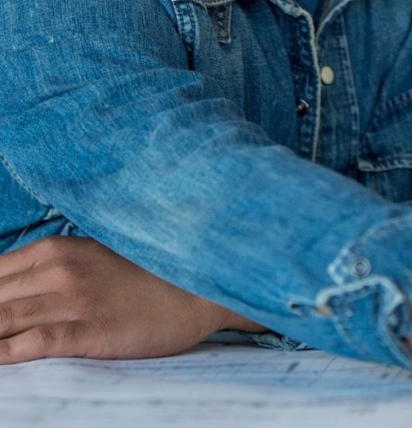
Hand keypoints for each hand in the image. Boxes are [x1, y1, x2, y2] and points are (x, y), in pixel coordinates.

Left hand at [0, 235, 261, 362]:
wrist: (201, 290)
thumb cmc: (149, 276)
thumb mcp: (98, 256)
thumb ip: (55, 268)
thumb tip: (16, 292)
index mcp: (59, 249)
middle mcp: (60, 270)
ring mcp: (74, 300)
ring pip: (2, 320)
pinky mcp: (89, 330)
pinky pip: (30, 344)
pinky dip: (4, 353)